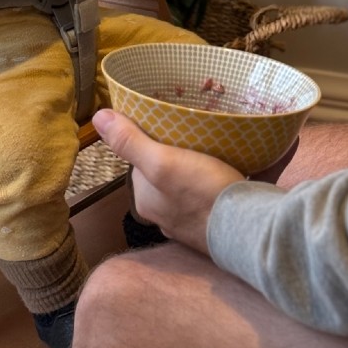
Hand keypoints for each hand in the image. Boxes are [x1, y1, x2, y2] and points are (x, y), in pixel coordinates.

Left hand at [92, 108, 244, 253]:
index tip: (169, 125)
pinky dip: (212, 186)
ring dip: (196, 169)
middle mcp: (162, 215)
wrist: (249, 230)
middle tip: (195, 134)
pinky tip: (225, 175)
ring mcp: (188, 224)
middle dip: (175, 154)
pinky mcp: (212, 226)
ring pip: (185, 185)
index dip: (152, 140)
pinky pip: (206, 198)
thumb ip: (130, 142)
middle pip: (163, 172)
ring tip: (213, 151)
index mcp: (144, 200)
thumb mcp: (163, 162)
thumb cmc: (203, 193)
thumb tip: (98, 117)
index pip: (141, 159)